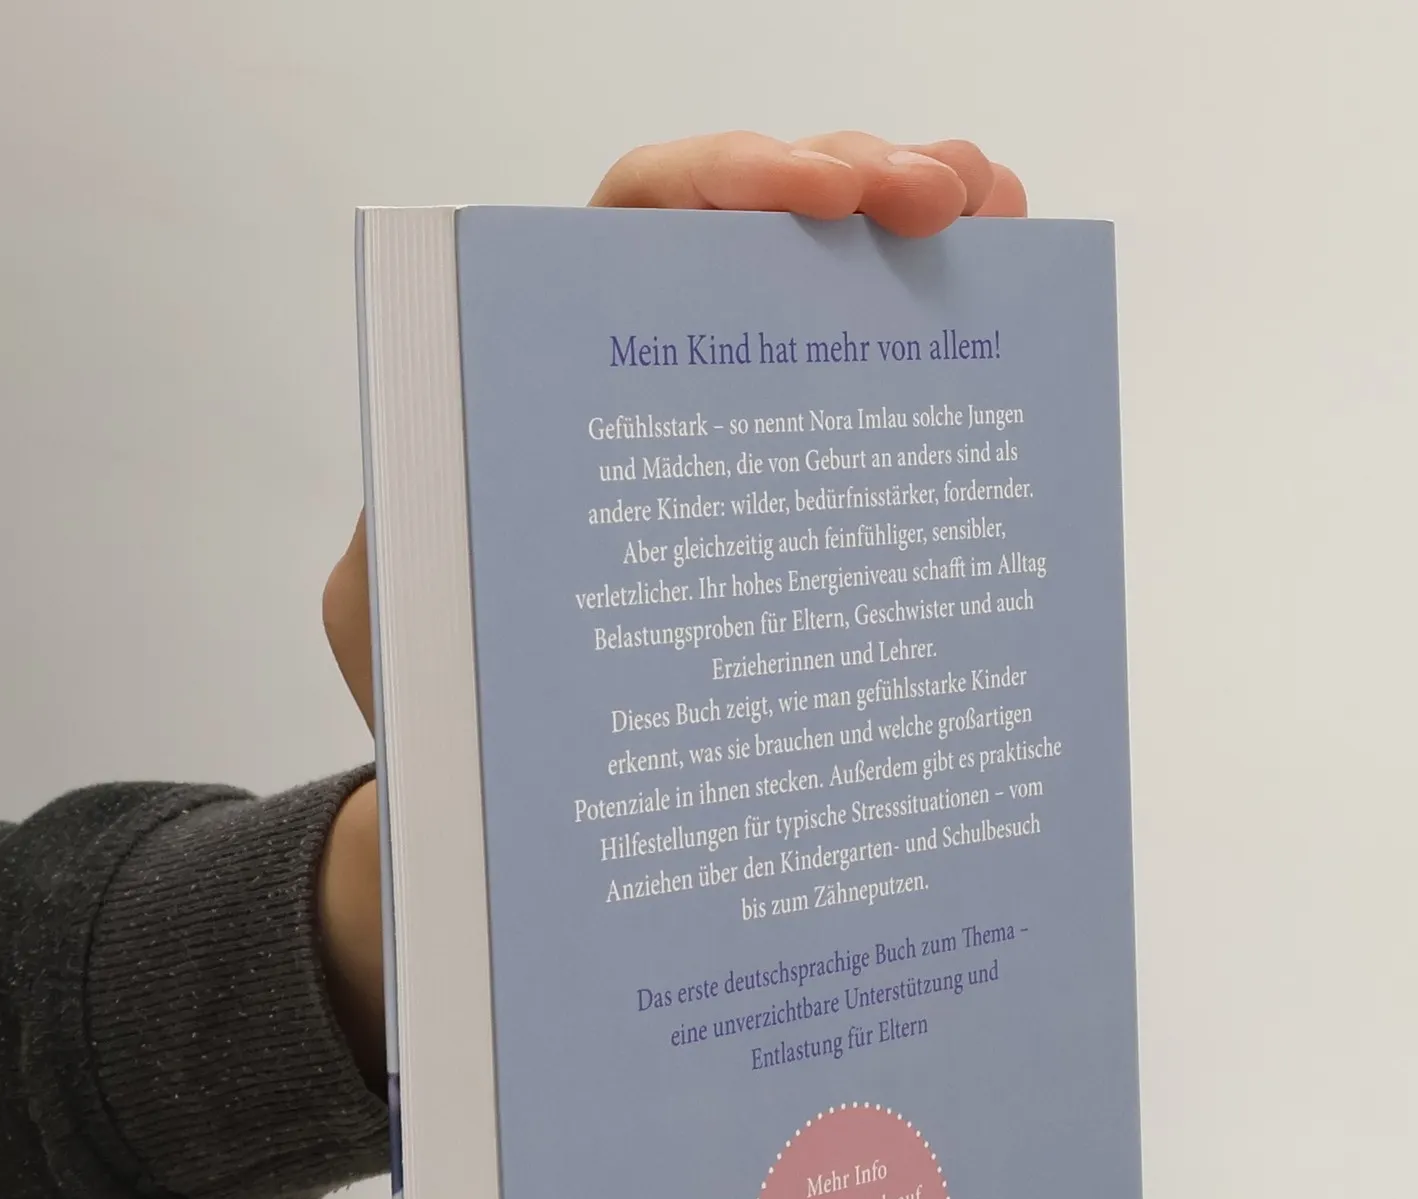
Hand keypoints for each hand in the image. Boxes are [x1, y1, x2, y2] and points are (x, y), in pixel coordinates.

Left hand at [316, 130, 1026, 1078]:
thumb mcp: (407, 623)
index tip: (813, 198)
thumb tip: (454, 519)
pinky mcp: (793, 493)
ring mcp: (732, 423)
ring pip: (831, 282)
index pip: (636, 223)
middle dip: (861, 182)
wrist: (507, 799)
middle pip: (759, 223)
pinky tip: (1010, 306)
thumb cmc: (453, 705)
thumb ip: (412, 551)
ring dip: (921, 224)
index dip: (726, 182)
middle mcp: (651, 375)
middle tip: (944, 204)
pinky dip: (939, 332)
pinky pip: (871, 388)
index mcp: (549, 367)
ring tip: (1000, 217)